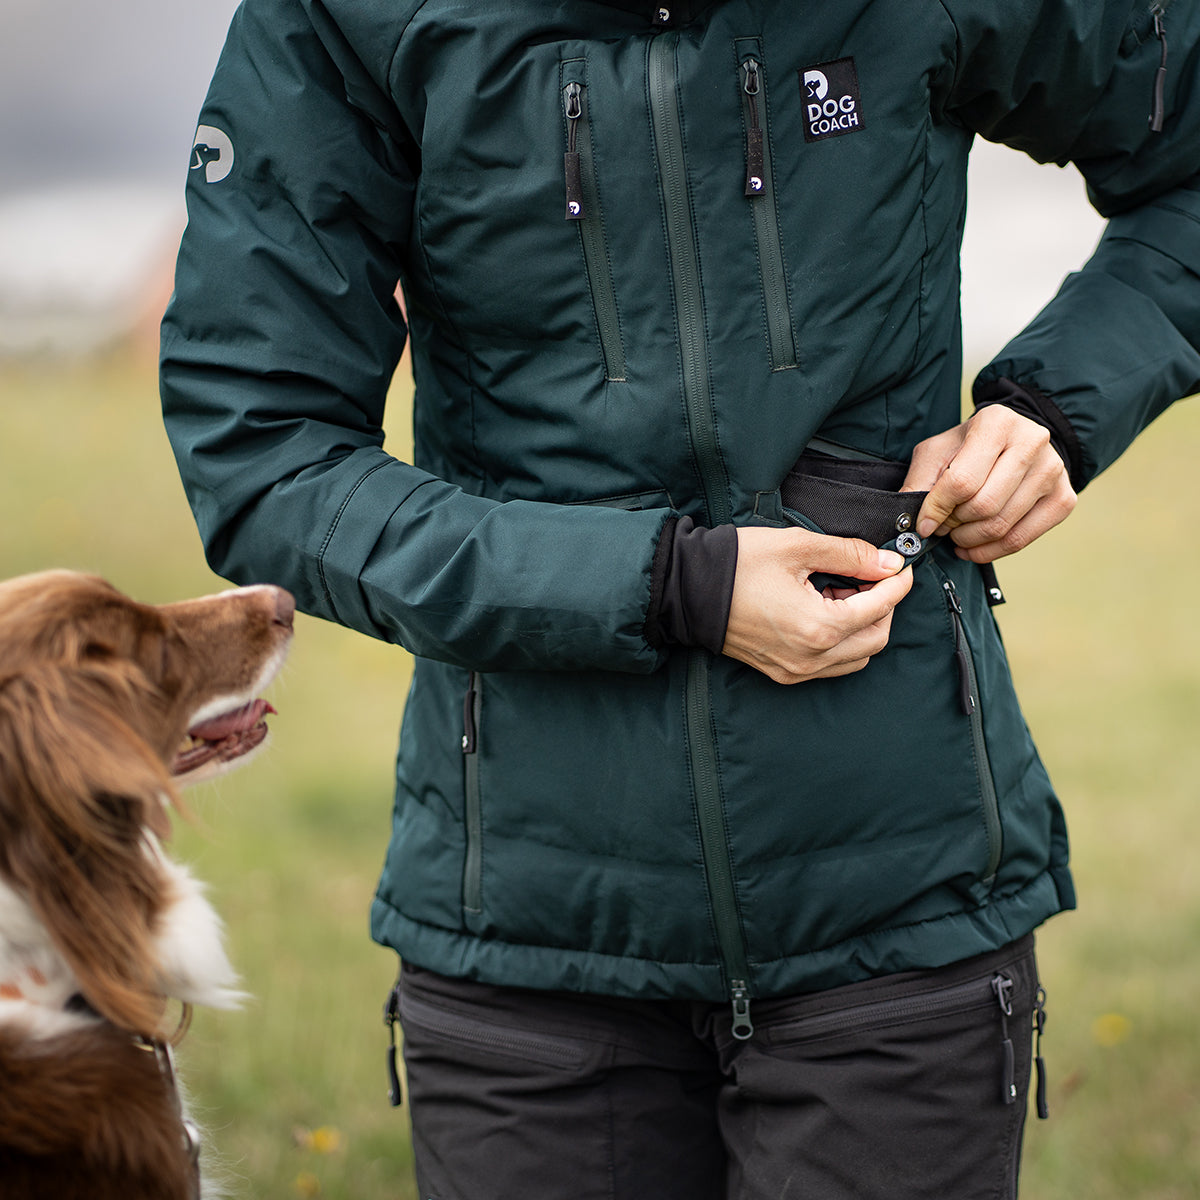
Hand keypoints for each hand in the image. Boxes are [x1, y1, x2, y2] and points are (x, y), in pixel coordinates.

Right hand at [722, 526, 912, 684]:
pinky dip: (841, 641)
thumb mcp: (797, 547)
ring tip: (843, 593)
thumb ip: (850, 555)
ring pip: (856, 657)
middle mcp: (811, 657)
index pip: (880, 608)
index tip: (902, 566)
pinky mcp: (783, 673)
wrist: (688, 590)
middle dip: (883, 606)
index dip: (897, 584)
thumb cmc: (738, 565)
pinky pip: (831, 666)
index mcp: (818, 627)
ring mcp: (796, 670)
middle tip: (871, 577)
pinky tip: (823, 612)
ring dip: (862, 626)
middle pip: (875, 639)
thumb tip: (887, 562)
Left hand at [901, 406, 1076, 562]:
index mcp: (997, 423)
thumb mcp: (937, 453)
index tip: (925, 524)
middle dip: (954, 525)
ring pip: (1002, 526)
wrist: (1014, 441)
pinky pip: (1021, 540)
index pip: (962, 481)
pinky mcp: (1064, 498)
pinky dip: (990, 552)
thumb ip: (919, 482)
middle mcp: (1032, 442)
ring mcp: (1054, 471)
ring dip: (969, 539)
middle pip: (984, 506)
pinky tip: (973, 546)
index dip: (937, 509)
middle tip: (943, 526)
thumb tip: (910, 522)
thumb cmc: (968, 448)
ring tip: (957, 533)